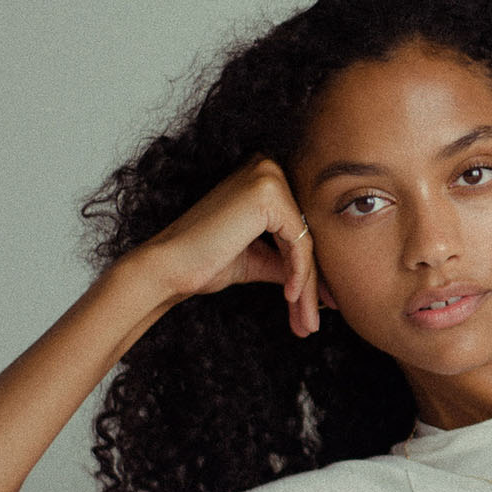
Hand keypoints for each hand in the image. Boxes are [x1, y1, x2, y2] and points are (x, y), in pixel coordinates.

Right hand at [129, 158, 321, 337]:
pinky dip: (298, 274)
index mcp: (265, 178)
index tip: (321, 305)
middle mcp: (269, 168)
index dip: (310, 271)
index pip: (299, 229)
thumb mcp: (259, 258)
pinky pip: (298, 243)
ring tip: (307, 323)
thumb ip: (289, 260)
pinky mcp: (268, 194)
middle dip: (312, 284)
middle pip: (304, 235)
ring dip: (307, 288)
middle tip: (314, 322)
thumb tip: (323, 283)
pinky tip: (290, 298)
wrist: (168, 267)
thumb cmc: (205, 260)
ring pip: (304, 242)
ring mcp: (269, 177)